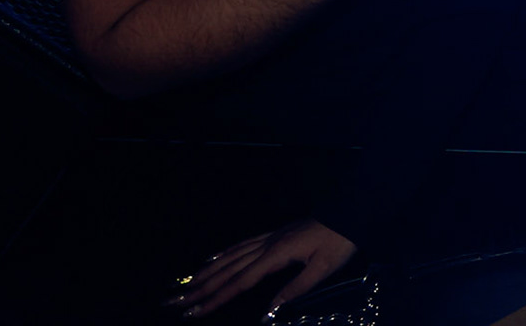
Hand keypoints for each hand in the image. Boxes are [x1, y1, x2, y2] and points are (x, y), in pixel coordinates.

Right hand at [168, 219, 355, 317]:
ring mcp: (270, 238)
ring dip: (207, 271)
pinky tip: (213, 258)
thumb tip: (268, 311)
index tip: (193, 312)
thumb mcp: (323, 268)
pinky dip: (224, 253)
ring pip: (231, 256)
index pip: (239, 282)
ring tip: (186, 283)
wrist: (351, 213)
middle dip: (200, 287)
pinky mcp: (275, 234)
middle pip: (228, 270)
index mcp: (276, 255)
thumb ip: (296, 289)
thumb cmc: (339, 242)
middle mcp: (267, 246)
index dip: (215, 299)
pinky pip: (242, 244)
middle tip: (174, 300)